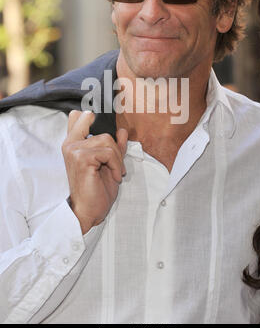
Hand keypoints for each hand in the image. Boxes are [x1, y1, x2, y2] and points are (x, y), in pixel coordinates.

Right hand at [62, 110, 127, 233]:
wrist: (89, 211)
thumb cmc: (97, 190)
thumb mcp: (110, 164)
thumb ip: (115, 146)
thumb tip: (122, 131)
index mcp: (73, 143)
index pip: (77, 116)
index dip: (91, 116)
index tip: (100, 123)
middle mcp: (70, 144)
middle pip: (95, 122)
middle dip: (111, 141)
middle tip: (114, 161)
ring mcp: (74, 150)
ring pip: (107, 140)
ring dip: (117, 158)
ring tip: (115, 172)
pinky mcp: (82, 158)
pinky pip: (109, 152)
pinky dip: (117, 165)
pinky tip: (115, 177)